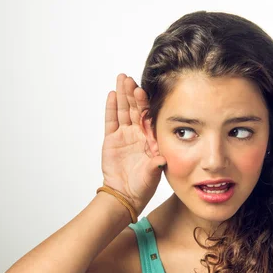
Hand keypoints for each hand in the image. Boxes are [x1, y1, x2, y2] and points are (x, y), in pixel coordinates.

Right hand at [101, 74, 165, 214]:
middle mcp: (138, 133)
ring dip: (122, 95)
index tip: (143, 90)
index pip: (147, 116)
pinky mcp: (111, 140)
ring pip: (123, 111)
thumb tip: (161, 159)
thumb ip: (155, 164)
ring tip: (121, 79)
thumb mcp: (152, 173)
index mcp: (150, 138)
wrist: (126, 195)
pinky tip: (112, 94)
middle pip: (134, 109)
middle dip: (132, 93)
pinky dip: (111, 108)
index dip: (145, 103)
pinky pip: (111, 121)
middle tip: (129, 78)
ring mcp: (124, 135)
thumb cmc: (143, 185)